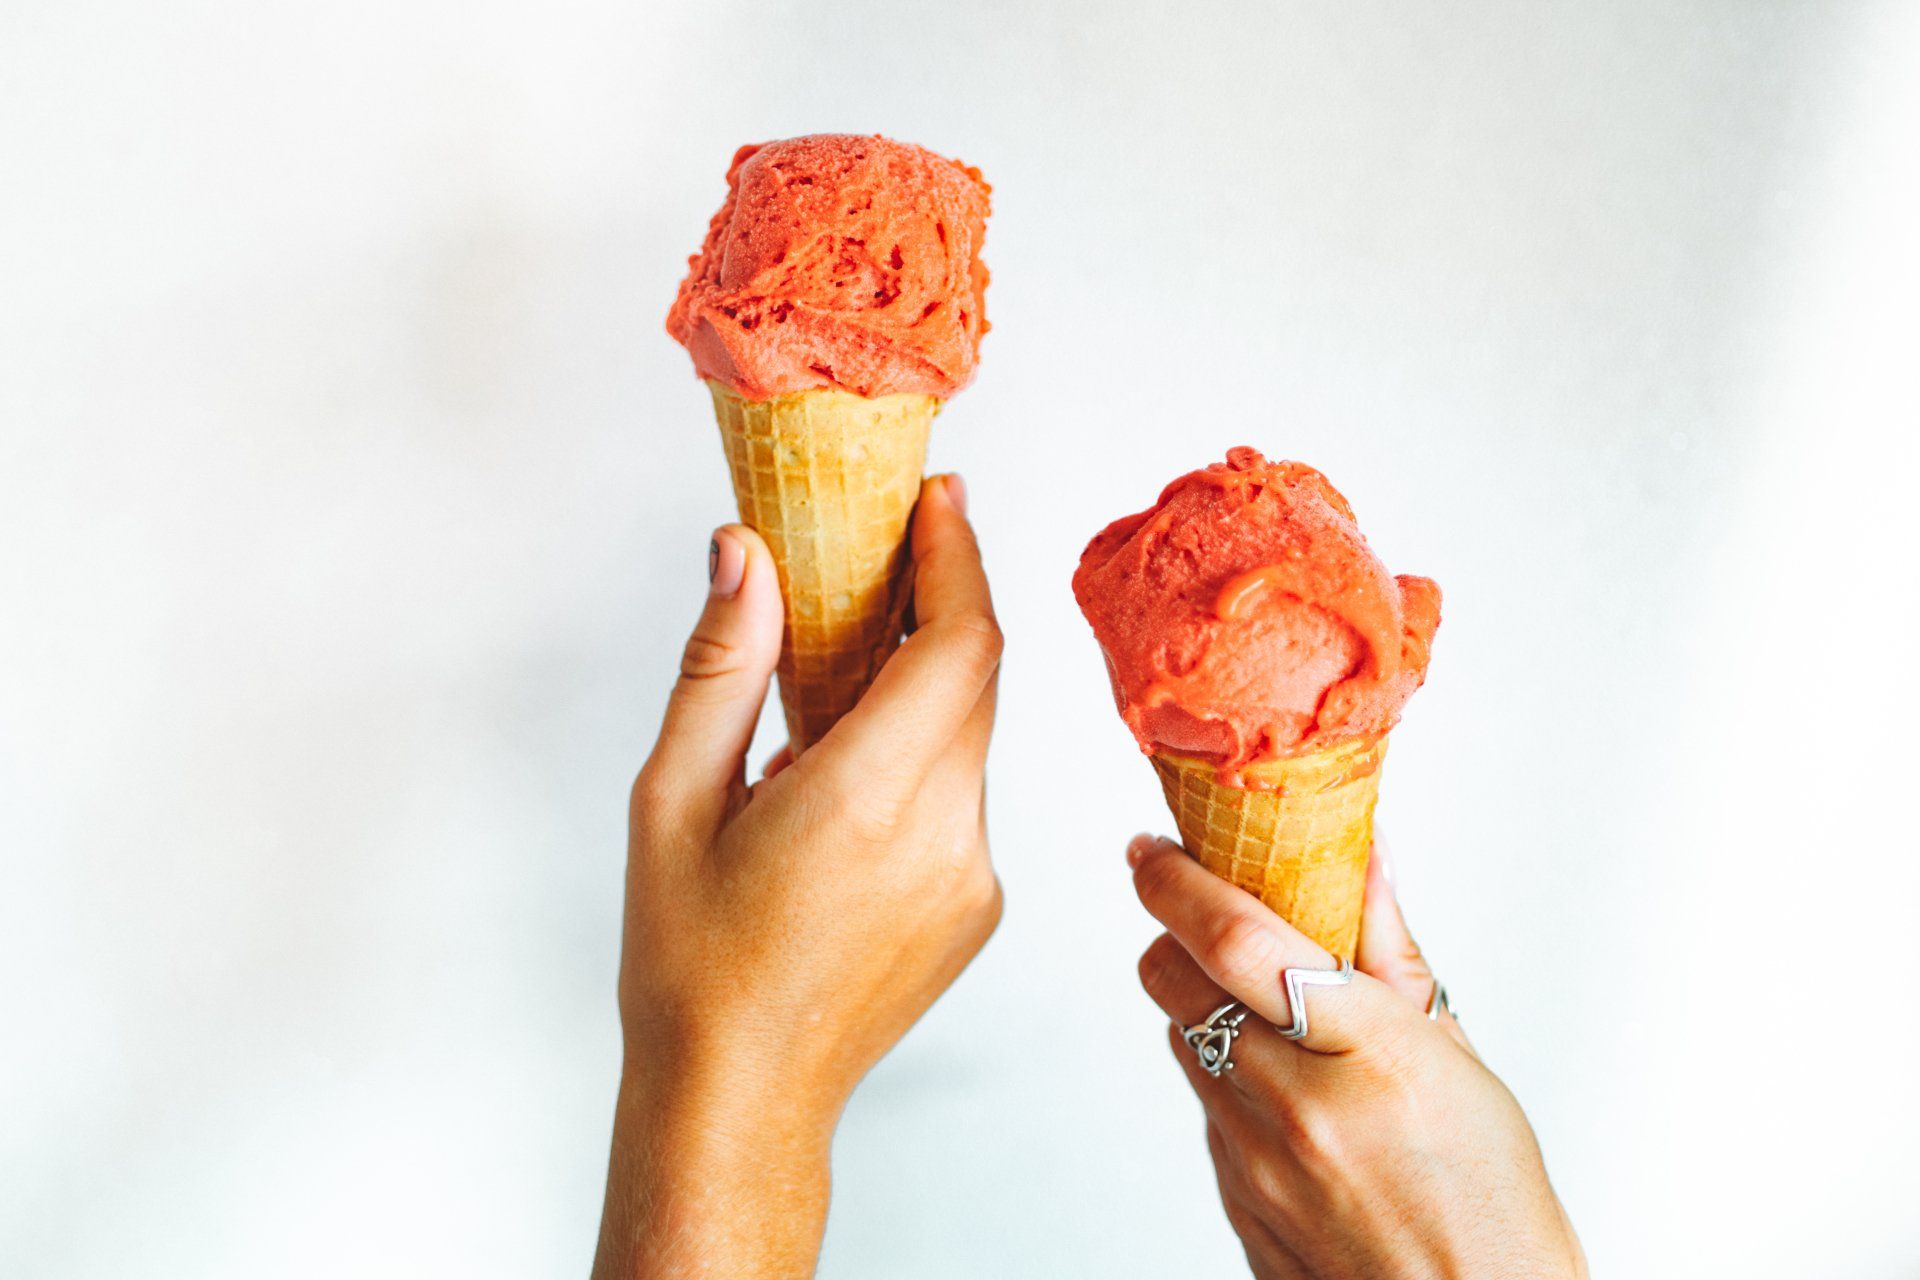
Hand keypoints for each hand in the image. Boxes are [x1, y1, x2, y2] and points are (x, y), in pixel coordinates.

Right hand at [594, 474, 1002, 1279]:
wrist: (739, 1098)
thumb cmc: (688, 966)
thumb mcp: (671, 803)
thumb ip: (721, 667)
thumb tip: (744, 554)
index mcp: (865, 802)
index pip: (960, 645)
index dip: (957, 558)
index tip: (936, 499)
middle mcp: (943, 837)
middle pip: (975, 679)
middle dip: (940, 604)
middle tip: (880, 555)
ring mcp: (973, 876)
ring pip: (971, 737)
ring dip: (921, 687)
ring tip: (829, 694)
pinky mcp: (980, 904)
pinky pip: (964, 795)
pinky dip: (921, 758)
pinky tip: (844, 783)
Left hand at [1131, 836, 1585, 1278]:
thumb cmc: (1490, 1199)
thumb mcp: (1459, 1058)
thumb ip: (1392, 953)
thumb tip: (1360, 857)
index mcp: (1367, 1053)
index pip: (1235, 941)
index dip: (1176, 882)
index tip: (1153, 849)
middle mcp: (1295, 1104)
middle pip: (1173, 982)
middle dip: (1174, 935)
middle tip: (1203, 916)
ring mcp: (1252, 1159)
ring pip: (1180, 1039)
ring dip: (1204, 1006)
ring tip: (1268, 1012)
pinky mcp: (1231, 1198)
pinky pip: (1204, 1107)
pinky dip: (1229, 1078)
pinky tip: (1288, 1093)